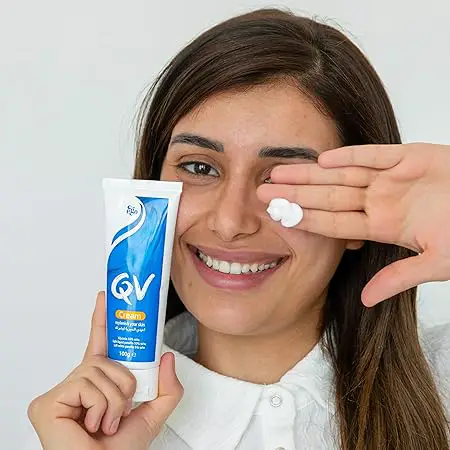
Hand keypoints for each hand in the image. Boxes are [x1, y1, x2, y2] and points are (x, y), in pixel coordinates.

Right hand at [28, 292, 182, 449]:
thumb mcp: (153, 416)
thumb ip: (168, 388)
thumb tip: (166, 357)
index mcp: (98, 384)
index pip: (99, 344)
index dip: (101, 320)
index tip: (102, 297)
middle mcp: (77, 384)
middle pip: (105, 359)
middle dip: (124, 383)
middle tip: (121, 410)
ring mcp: (61, 392)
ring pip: (99, 371)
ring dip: (114, 399)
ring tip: (105, 422)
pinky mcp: (47, 402)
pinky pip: (86, 385)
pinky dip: (99, 405)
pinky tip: (89, 425)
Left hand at [257, 143, 449, 305]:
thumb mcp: (437, 262)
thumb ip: (400, 277)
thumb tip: (367, 300)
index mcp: (382, 226)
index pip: (334, 222)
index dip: (304, 219)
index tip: (276, 218)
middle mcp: (380, 201)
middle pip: (329, 197)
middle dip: (296, 195)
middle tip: (262, 192)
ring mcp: (392, 179)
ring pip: (343, 175)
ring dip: (311, 174)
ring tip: (280, 172)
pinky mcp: (410, 157)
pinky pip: (375, 155)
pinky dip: (352, 156)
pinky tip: (324, 158)